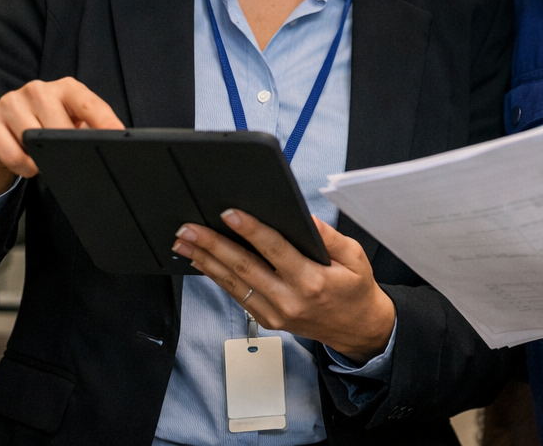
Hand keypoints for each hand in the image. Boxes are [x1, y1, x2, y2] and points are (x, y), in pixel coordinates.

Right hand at [0, 78, 123, 201]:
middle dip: (68, 150)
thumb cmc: (43, 125)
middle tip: (67, 158)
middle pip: (61, 129)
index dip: (105, 122)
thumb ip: (90, 128)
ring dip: (43, 161)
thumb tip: (114, 143)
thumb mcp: (69, 121)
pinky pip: (13, 156)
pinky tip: (26, 162)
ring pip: (34, 142)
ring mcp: (10, 102)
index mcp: (65, 87)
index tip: (118, 138)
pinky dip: (24, 168)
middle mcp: (38, 89)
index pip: (89, 103)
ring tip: (43, 159)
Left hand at [172, 211, 395, 362]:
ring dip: (206, 261)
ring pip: (234, 283)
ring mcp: (276, 313)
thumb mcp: (354, 256)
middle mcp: (290, 300)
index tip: (228, 213)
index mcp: (312, 280)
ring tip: (184, 243)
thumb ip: (327, 236)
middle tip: (188, 228)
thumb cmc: (355, 288)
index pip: (274, 250)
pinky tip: (203, 262)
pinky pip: (238, 296)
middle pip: (244, 267)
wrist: (357, 329)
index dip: (250, 230)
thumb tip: (302, 215)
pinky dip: (217, 277)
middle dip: (212, 245)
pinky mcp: (268, 320)